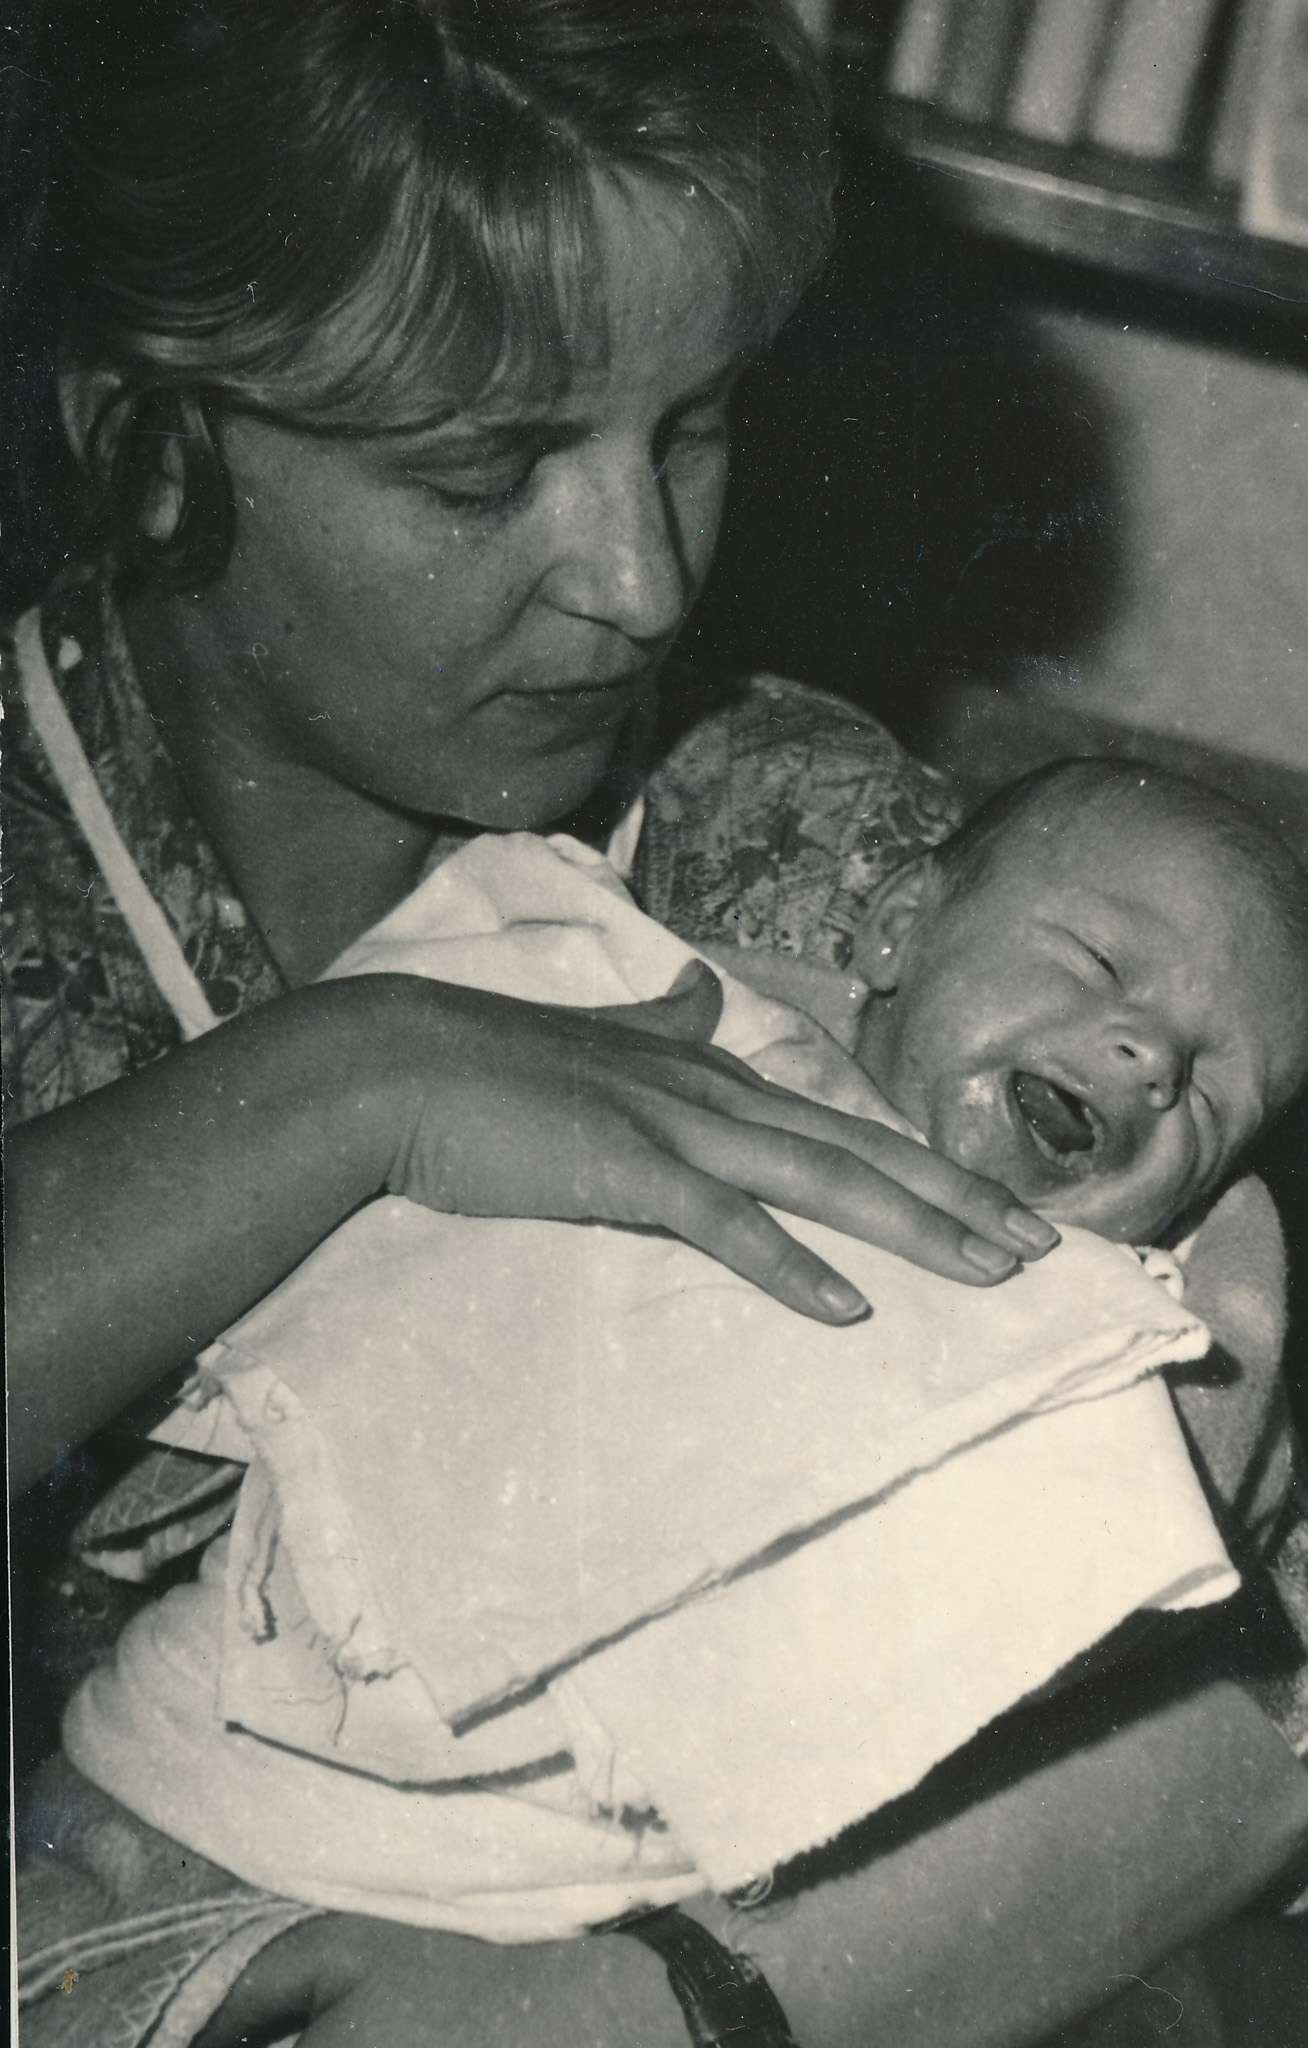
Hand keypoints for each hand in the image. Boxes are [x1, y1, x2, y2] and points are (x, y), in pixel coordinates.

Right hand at [384, 964, 1057, 1324]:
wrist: (398, 1066)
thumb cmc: (490, 1065)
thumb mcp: (596, 1033)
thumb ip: (658, 1018)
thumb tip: (701, 989)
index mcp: (707, 1074)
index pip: (841, 1125)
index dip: (924, 1166)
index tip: (996, 1206)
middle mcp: (711, 1094)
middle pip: (861, 1151)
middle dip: (960, 1198)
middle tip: (1047, 1243)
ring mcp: (674, 1128)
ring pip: (822, 1180)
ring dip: (915, 1226)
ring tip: (995, 1269)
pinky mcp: (627, 1170)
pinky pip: (726, 1224)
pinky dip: (791, 1266)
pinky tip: (848, 1308)